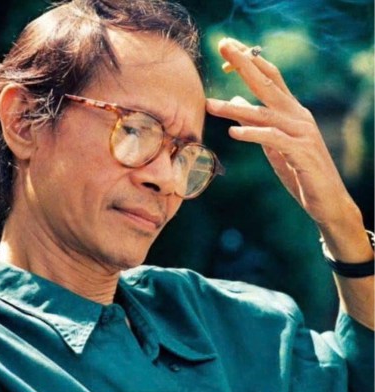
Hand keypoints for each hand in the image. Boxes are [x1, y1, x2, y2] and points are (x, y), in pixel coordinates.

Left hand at [206, 37, 358, 228]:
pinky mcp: (301, 152)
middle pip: (268, 83)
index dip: (249, 62)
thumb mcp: (272, 144)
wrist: (327, 200)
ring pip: (264, 113)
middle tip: (222, 46)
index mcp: (292, 111)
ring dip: (234, 109)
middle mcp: (298, 116)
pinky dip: (253, 134)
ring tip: (210, 105)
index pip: (270, 78)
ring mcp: (302, 133)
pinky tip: (234, 132)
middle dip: (244, 63)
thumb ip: (256, 123)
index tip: (226, 50)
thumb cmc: (299, 171)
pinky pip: (273, 139)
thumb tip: (235, 103)